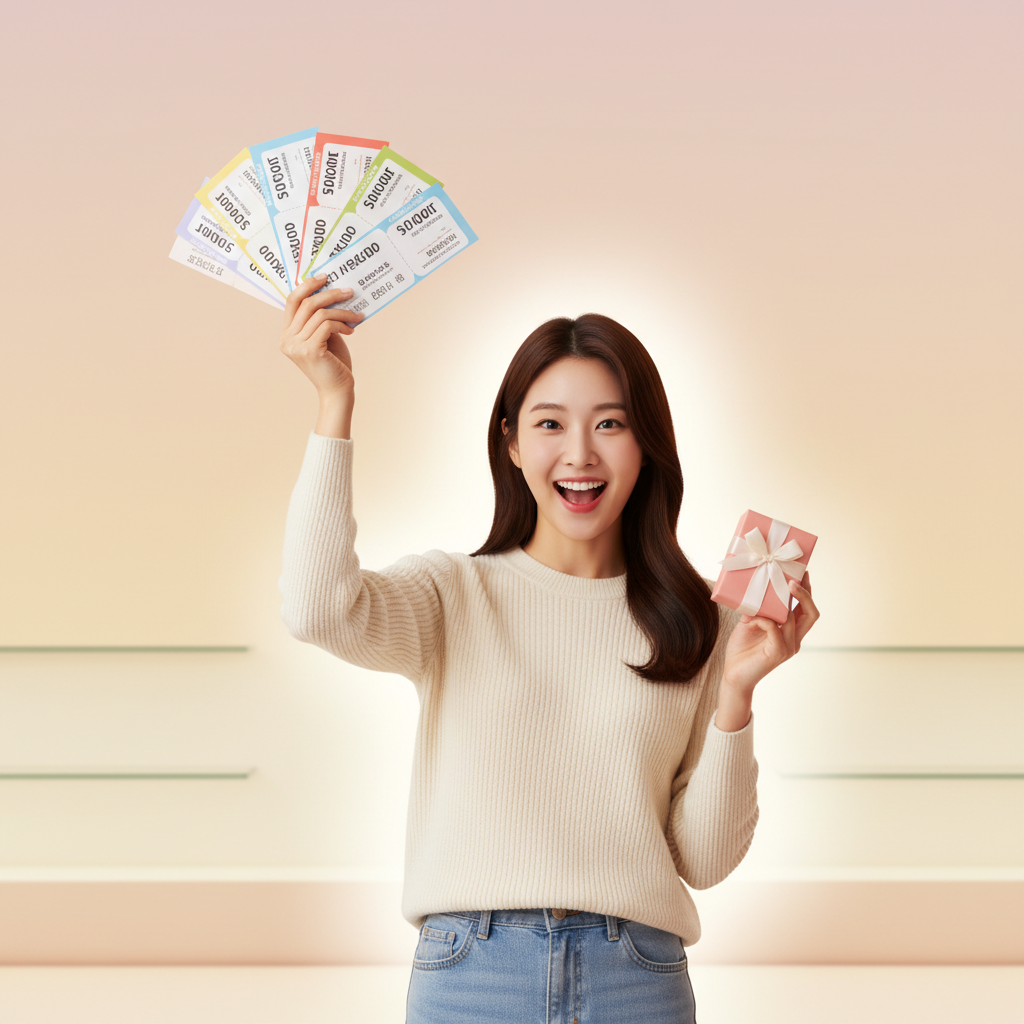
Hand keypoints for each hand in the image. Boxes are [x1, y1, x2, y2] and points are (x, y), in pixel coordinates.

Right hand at [279, 274, 363, 398]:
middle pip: (306, 303)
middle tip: (349, 291)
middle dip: (330, 294)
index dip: (307, 285)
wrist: (338, 391)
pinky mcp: (310, 350)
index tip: (325, 277)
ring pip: (320, 314)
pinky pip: (327, 325)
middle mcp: (287, 339)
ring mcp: (296, 346)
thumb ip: (322, 318)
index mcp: (287, 334)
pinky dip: (342, 324)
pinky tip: (352, 330)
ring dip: (342, 311)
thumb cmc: (334, 364)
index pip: (292, 301)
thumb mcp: (325, 336)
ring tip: (356, 316)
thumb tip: (332, 292)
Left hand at [721, 573, 819, 695]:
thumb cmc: (742, 649)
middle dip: (805, 594)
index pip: (807, 609)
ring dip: (776, 604)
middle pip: (812, 613)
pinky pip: (774, 628)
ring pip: (793, 618)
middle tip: (793, 579)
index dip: (807, 591)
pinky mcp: (778, 653)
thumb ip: (758, 608)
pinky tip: (750, 619)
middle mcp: (794, 640)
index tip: (803, 571)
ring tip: (761, 596)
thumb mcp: (750, 622)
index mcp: (791, 632)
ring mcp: (788, 647)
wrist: (733, 675)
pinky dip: (763, 619)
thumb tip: (757, 588)